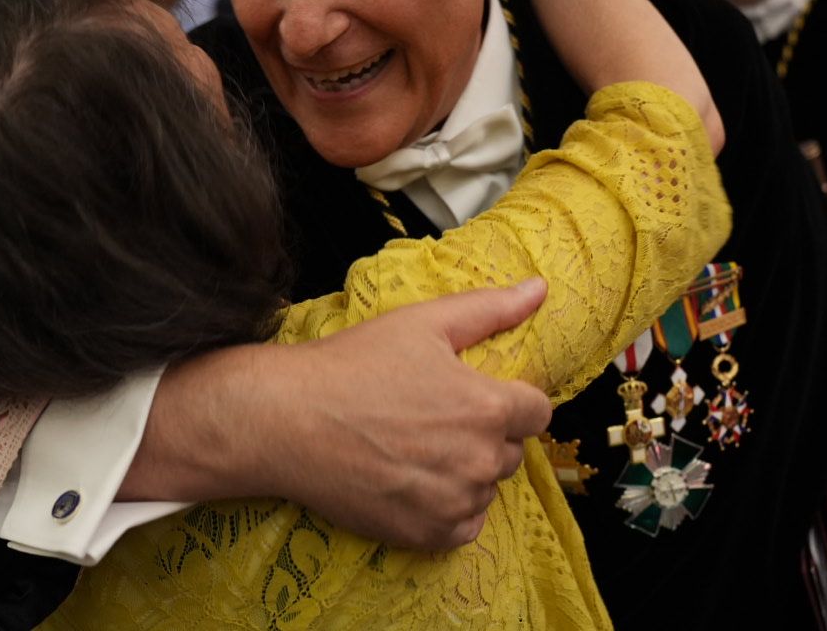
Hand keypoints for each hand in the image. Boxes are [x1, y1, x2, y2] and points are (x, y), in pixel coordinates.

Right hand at [262, 278, 552, 549]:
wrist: (287, 420)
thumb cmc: (351, 366)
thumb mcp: (423, 322)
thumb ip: (491, 308)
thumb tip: (539, 289)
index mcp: (488, 406)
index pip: (537, 412)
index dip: (510, 398)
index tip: (474, 394)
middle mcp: (481, 461)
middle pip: (511, 451)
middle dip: (485, 434)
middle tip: (433, 417)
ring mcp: (455, 503)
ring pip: (486, 488)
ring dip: (466, 472)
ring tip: (416, 448)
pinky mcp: (428, 536)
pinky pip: (464, 526)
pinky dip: (448, 508)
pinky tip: (413, 480)